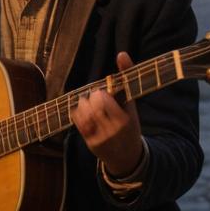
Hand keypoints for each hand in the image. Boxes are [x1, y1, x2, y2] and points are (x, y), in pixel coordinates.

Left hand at [69, 51, 143, 176]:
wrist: (128, 157)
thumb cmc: (130, 125)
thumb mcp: (132, 104)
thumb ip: (127, 78)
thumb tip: (121, 53)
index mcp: (124, 119)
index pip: (101, 98)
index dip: (100, 94)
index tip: (104, 97)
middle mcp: (112, 130)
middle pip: (90, 103)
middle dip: (92, 99)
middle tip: (97, 101)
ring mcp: (100, 138)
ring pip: (82, 111)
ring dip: (84, 105)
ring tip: (92, 108)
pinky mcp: (90, 143)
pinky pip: (77, 121)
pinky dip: (78, 113)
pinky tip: (86, 115)